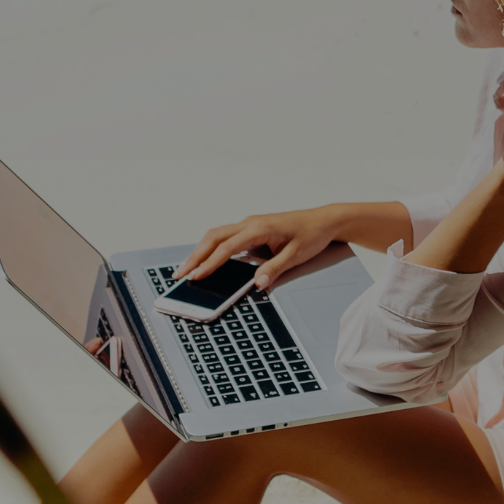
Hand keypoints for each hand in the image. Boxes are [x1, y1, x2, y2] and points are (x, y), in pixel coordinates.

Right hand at [179, 207, 339, 288]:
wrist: (324, 220)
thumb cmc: (311, 235)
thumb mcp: (297, 255)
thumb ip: (275, 269)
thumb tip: (258, 283)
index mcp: (259, 228)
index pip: (227, 247)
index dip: (210, 263)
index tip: (196, 275)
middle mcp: (250, 223)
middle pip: (213, 237)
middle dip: (195, 256)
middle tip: (180, 274)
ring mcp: (249, 224)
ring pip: (216, 235)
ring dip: (200, 251)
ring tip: (187, 269)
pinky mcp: (251, 229)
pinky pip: (225, 237)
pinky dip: (212, 248)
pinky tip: (205, 260)